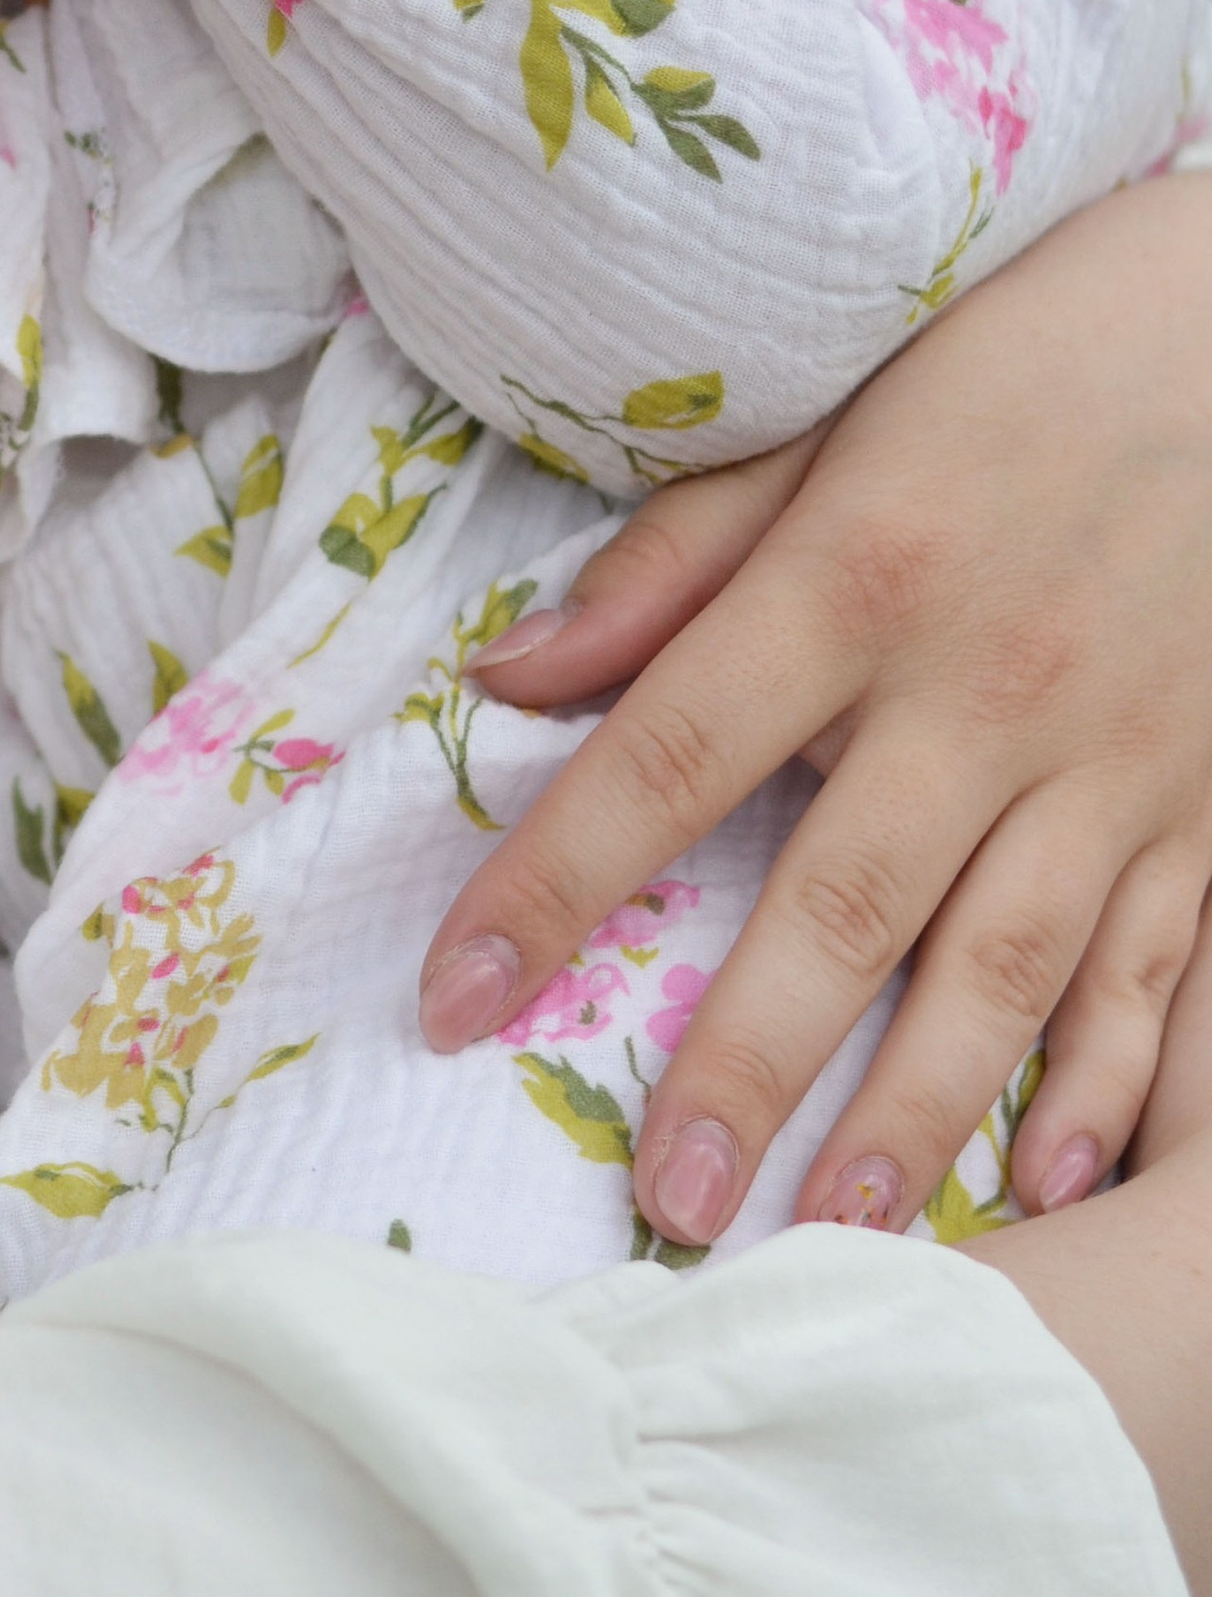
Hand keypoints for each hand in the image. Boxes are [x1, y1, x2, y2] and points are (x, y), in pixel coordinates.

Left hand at [414, 173, 1211, 1249]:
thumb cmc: (1016, 358)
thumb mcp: (831, 419)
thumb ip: (673, 562)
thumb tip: (507, 680)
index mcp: (858, 576)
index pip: (667, 754)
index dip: (553, 884)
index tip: (454, 999)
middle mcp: (984, 686)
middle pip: (842, 902)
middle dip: (745, 1062)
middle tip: (667, 1206)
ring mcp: (1113, 754)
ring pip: (1005, 966)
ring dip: (918, 1111)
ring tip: (843, 1238)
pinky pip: (1161, 963)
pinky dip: (1115, 1082)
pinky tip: (1061, 1184)